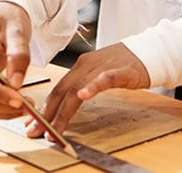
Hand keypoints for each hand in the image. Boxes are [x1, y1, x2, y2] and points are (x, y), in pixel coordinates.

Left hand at [27, 43, 148, 140]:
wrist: (149, 51)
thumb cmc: (124, 65)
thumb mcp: (97, 74)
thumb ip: (82, 86)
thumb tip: (65, 106)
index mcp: (80, 67)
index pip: (57, 89)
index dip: (43, 108)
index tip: (31, 124)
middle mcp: (86, 65)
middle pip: (62, 90)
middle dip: (47, 113)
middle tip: (35, 131)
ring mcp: (102, 67)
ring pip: (77, 88)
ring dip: (63, 110)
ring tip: (54, 126)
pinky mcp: (120, 70)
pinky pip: (104, 78)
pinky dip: (93, 87)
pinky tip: (84, 95)